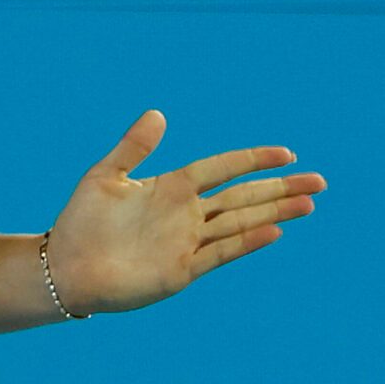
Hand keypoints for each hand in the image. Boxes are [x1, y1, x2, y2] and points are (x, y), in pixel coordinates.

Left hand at [44, 109, 327, 314]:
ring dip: (274, 212)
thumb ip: (133, 147)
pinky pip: (220, 253)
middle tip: (319, 181)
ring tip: (308, 203)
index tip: (286, 154)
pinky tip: (272, 231)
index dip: (252, 160)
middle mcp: (186, 214)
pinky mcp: (181, 270)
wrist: (65, 268)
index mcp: (171, 188)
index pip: (222, 168)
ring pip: (240, 223)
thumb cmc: (81, 222)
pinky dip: (245, 242)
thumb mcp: (105, 177)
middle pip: (242, 196)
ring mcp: (187, 242)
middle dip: (279, 188)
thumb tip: (158, 113)